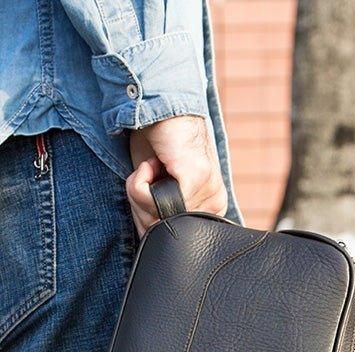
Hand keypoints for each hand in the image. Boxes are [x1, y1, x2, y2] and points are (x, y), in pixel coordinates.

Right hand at [126, 115, 227, 235]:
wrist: (161, 106)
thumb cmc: (156, 147)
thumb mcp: (158, 190)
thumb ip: (159, 216)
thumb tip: (151, 242)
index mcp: (209, 210)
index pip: (172, 239)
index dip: (148, 221)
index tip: (147, 193)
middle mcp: (214, 203)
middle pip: (161, 233)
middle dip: (141, 209)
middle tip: (146, 178)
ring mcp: (208, 190)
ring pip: (156, 219)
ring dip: (139, 193)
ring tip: (150, 167)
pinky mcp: (195, 177)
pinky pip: (155, 201)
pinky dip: (140, 183)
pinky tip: (152, 163)